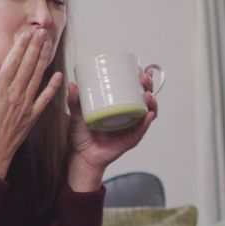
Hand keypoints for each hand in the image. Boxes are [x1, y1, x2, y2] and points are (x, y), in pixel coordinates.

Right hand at [0, 28, 63, 178]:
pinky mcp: (31, 118)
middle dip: (35, 47)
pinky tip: (59, 76)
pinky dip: (52, 87)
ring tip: (48, 44)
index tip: (26, 33)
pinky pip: (44, 100)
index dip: (20, 46)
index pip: (12, 63)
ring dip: (43, 60)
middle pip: (27, 66)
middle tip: (42, 32)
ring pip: (37, 78)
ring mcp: (25, 106)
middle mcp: (14, 96)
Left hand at [66, 67, 158, 190]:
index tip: (140, 69)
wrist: (81, 156)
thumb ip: (74, 101)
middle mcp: (127, 116)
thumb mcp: (76, 115)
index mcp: (118, 107)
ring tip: (147, 94)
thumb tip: (73, 84)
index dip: (140, 80)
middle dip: (148, 86)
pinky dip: (147, 122)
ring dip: (151, 102)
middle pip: (144, 99)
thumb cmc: (81, 136)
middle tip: (144, 77)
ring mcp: (131, 128)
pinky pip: (142, 129)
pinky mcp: (131, 139)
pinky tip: (148, 114)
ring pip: (148, 112)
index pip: (133, 91)